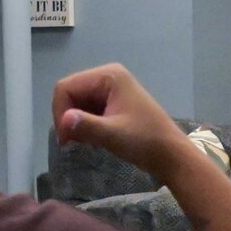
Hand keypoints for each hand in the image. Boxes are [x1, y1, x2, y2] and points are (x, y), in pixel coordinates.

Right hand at [52, 64, 185, 179]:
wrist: (170, 154)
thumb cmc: (145, 141)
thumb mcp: (113, 135)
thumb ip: (87, 126)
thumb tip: (63, 121)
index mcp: (108, 76)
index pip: (66, 87)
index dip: (60, 112)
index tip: (65, 138)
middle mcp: (107, 77)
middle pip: (70, 94)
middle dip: (68, 118)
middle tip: (73, 143)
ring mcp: (110, 90)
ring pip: (77, 103)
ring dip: (77, 123)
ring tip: (87, 142)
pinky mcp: (113, 103)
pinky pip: (88, 110)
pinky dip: (85, 125)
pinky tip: (95, 139)